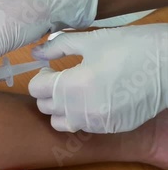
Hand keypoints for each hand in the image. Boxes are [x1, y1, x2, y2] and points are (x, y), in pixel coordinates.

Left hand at [29, 24, 167, 132]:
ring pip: (62, 122)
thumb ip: (59, 46)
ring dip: (61, 109)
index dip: (40, 77)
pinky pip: (85, 126)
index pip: (36, 89)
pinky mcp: (111, 128)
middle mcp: (81, 109)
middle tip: (60, 80)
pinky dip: (82, 116)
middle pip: (45, 107)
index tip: (48, 70)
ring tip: (73, 93)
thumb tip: (36, 52)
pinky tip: (94, 100)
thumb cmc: (132, 47)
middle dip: (48, 93)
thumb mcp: (92, 40)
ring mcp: (97, 122)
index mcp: (73, 85)